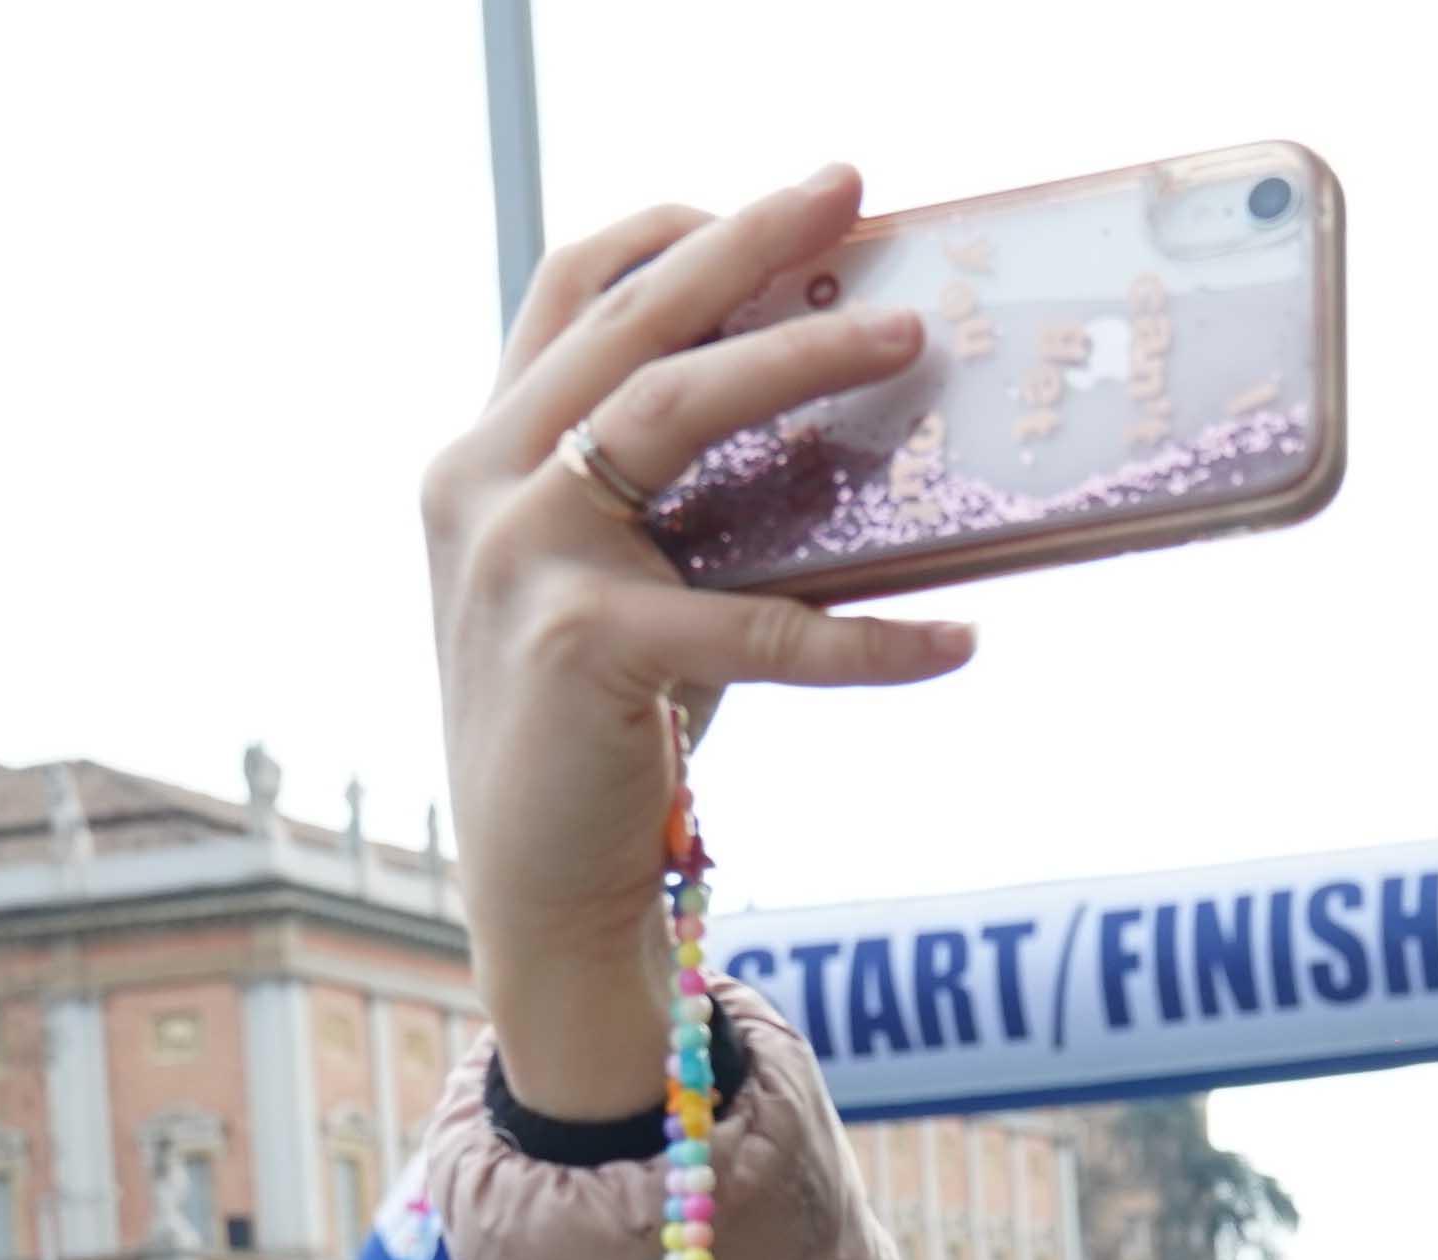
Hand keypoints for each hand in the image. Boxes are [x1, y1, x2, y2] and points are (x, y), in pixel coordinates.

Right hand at [424, 170, 981, 1114]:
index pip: (569, 291)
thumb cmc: (608, 729)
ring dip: (801, 362)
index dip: (671, 230)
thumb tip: (841, 414)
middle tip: (851, 192)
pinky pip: (757, 623)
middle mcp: (480, 484)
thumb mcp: (629, 581)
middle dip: (748, 242)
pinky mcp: (581, 648)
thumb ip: (681, 495)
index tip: (782, 203)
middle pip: (629, 320)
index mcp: (483, 453)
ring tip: (909, 339)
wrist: (538, 889)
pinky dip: (868, 639)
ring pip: (675, 412)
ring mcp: (519, 559)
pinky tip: (956, 644)